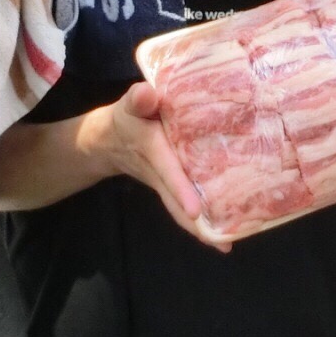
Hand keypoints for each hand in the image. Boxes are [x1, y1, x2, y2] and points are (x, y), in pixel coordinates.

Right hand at [86, 82, 220, 248]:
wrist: (109, 139)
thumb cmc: (126, 118)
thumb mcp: (128, 106)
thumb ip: (138, 99)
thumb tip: (147, 93)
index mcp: (153, 150)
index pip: (168, 171)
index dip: (181, 190)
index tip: (195, 210)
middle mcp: (161, 173)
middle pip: (176, 203)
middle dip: (195, 225)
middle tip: (222, 243)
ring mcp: (166, 183)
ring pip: (180, 208)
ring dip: (201, 227)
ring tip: (226, 243)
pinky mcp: (172, 184)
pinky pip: (184, 203)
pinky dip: (202, 217)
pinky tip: (226, 226)